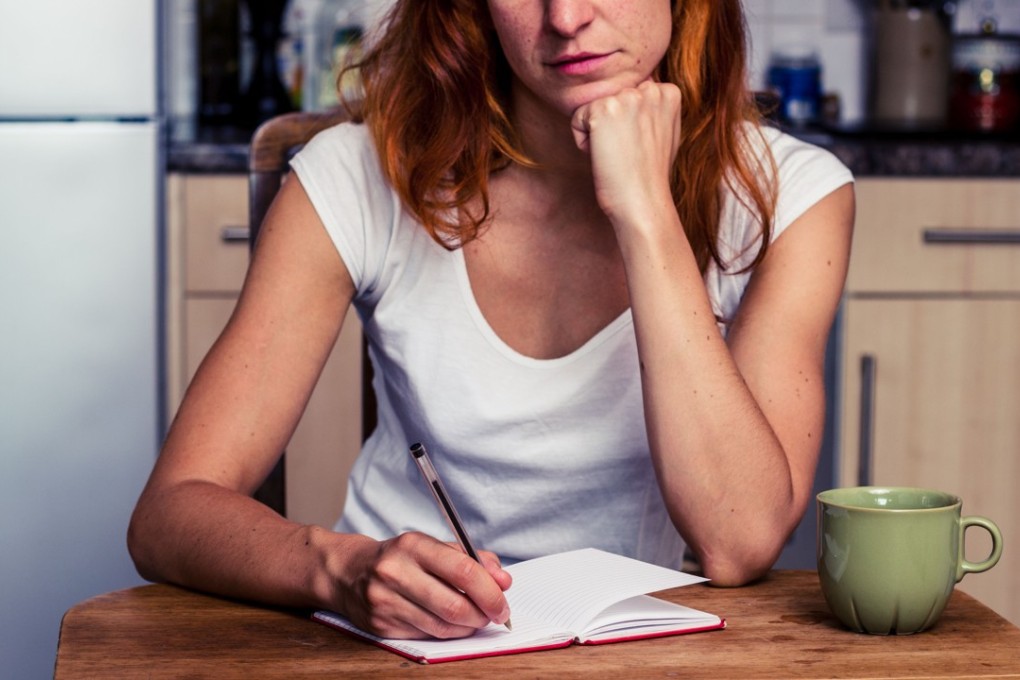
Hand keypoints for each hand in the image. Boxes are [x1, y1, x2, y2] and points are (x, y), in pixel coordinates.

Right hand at [335, 532, 512, 638]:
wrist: (348, 572)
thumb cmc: (399, 557)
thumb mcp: (432, 546)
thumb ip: (471, 559)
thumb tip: (503, 579)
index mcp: (412, 545)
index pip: (462, 571)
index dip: (490, 591)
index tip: (503, 602)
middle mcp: (395, 573)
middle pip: (453, 605)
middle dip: (483, 615)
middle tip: (494, 615)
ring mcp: (385, 601)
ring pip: (441, 626)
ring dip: (467, 627)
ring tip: (475, 619)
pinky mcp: (380, 626)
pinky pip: (425, 636)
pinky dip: (447, 633)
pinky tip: (451, 624)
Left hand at [571, 81, 681, 227]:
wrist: (643, 201)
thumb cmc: (651, 174)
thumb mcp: (665, 132)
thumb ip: (654, 108)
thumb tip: (639, 92)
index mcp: (669, 92)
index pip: (629, 94)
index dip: (629, 124)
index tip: (640, 146)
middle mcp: (650, 89)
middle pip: (611, 100)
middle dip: (612, 126)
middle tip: (628, 152)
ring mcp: (626, 97)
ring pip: (594, 109)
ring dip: (598, 133)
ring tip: (618, 153)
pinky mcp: (602, 109)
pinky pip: (577, 120)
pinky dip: (583, 142)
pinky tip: (606, 156)